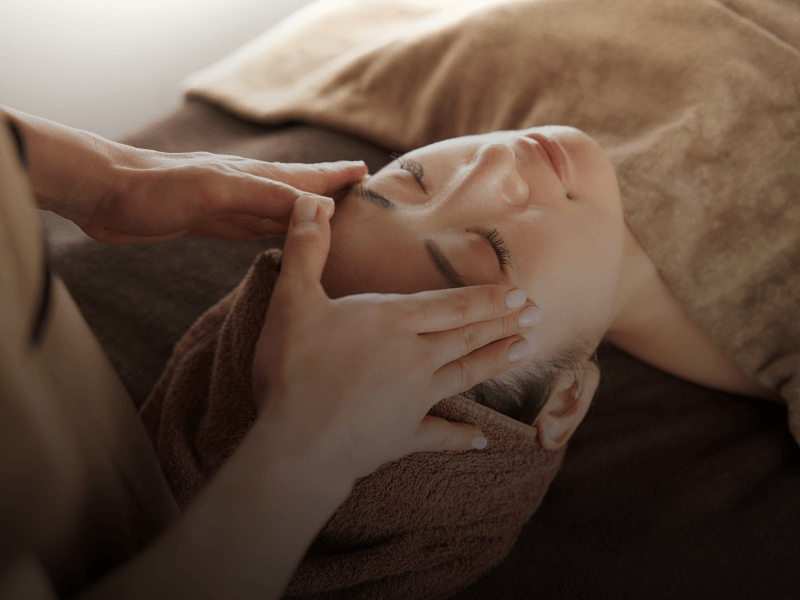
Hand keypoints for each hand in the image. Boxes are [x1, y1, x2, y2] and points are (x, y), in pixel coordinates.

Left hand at [71, 145, 367, 243]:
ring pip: (278, 209)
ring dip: (304, 210)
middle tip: (356, 191)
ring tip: (326, 212)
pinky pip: (253, 227)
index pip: (307, 178)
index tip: (366, 174)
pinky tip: (276, 233)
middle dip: (328, 191)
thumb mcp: (216, 191)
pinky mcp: (209, 223)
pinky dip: (274, 228)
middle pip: (298, 191)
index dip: (336, 177)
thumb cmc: (156, 190)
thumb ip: (268, 196)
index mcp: (253, 178)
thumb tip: (324, 206)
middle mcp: (247, 190)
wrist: (104, 193)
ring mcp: (229, 206)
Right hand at [252, 195, 537, 480]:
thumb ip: (306, 249)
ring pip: (465, 375)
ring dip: (495, 362)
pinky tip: (482, 440)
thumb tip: (312, 198)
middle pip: (466, 335)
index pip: (450, 304)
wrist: (300, 441)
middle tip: (538, 315)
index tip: (520, 294)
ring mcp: (414, 399)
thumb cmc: (294, 368)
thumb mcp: (293, 298)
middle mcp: (414, 356)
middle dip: (503, 323)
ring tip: (524, 351)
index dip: (486, 298)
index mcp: (392, 321)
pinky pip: (440, 435)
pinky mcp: (404, 436)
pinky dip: (461, 437)